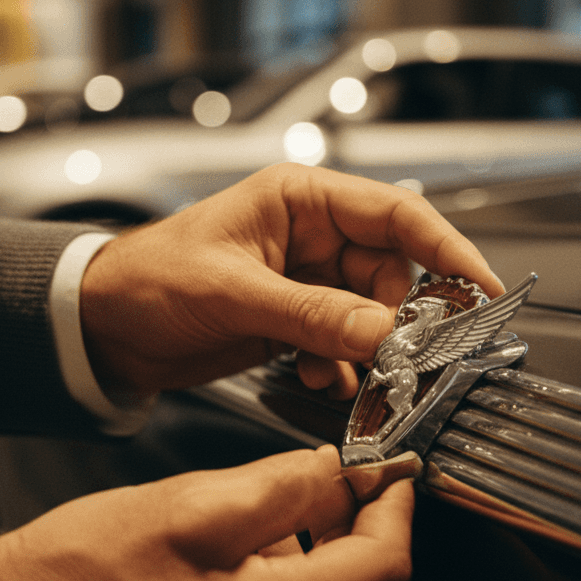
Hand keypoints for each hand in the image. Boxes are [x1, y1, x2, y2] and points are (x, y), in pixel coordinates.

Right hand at [0, 445, 414, 580]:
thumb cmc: (78, 575)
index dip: (394, 507)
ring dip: (314, 562)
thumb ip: (281, 489)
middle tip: (315, 485)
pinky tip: (234, 563)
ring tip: (256, 524)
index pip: (384, 570)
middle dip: (350, 532)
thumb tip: (341, 474)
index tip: (387, 471)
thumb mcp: (187, 506)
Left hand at [80, 163, 503, 399]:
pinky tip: (316, 379)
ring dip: (365, 352)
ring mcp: (305, 282)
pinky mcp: (294, 323)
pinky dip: (341, 370)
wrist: (101, 326)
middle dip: (398, 320)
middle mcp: (311, 237)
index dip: (447, 249)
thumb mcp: (233, 292)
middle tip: (397, 357)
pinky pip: (344, 346)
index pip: (396, 215)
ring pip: (371, 317)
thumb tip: (383, 334)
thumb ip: (312, 314)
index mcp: (300, 200)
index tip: (480, 291)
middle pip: (392, 274)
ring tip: (336, 373)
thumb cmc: (146, 278)